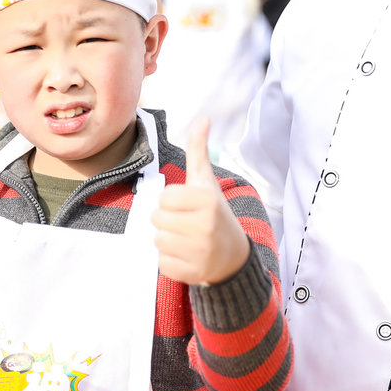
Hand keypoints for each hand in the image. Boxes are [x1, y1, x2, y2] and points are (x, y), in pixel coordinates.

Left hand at [152, 118, 250, 285]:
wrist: (233, 257)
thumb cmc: (213, 213)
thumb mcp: (206, 182)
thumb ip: (199, 151)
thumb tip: (203, 118)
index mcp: (207, 200)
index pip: (164, 198)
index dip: (172, 202)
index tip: (188, 207)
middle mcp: (205, 225)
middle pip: (157, 219)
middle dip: (168, 221)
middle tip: (187, 225)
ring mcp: (200, 251)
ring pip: (157, 240)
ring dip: (168, 241)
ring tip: (188, 240)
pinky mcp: (192, 273)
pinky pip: (162, 263)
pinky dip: (171, 261)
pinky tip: (188, 257)